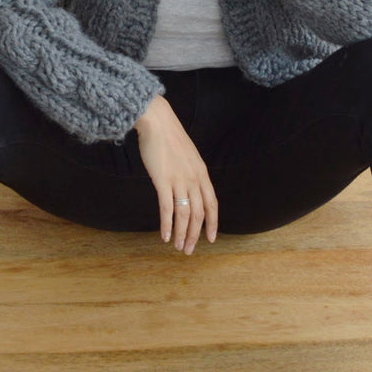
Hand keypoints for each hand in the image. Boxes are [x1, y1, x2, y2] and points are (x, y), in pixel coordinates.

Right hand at [134, 95, 217, 254]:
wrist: (158, 122)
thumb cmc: (169, 137)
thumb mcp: (188, 155)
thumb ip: (191, 171)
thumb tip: (189, 187)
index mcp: (201, 172)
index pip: (212, 203)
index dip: (213, 223)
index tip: (211, 238)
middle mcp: (194, 178)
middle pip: (199, 213)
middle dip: (194, 234)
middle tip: (188, 249)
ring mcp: (179, 180)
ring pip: (184, 214)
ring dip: (181, 233)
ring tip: (177, 247)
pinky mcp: (163, 180)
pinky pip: (167, 208)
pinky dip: (167, 225)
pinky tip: (164, 236)